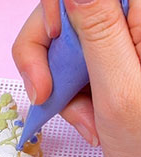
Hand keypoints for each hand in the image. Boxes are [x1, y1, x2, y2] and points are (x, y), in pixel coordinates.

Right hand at [12, 0, 140, 156]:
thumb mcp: (120, 87)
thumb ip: (98, 32)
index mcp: (140, 17)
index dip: (52, 14)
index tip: (49, 48)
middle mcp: (126, 26)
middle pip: (62, 18)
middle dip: (47, 61)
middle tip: (48, 95)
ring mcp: (113, 48)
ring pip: (60, 51)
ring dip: (60, 89)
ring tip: (85, 119)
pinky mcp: (103, 69)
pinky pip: (66, 74)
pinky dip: (67, 99)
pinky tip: (87, 119)